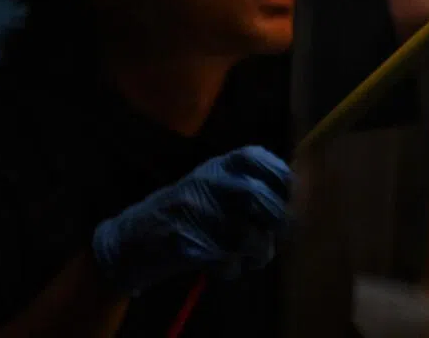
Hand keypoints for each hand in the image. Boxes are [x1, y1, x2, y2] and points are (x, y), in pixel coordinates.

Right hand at [91, 145, 290, 294]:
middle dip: (276, 222)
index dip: (282, 178)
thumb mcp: (213, 187)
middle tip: (276, 238)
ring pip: (245, 234)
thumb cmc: (185, 215)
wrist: (127, 241)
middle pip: (257, 197)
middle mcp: (204, 182)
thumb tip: (300, 197)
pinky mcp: (182, 243)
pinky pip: (224, 260)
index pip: (257, 158)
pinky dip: (232, 269)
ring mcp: (191, 211)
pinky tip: (224, 268)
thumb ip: (251, 188)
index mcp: (217, 165)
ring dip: (258, 252)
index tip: (292, 199)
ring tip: (252, 258)